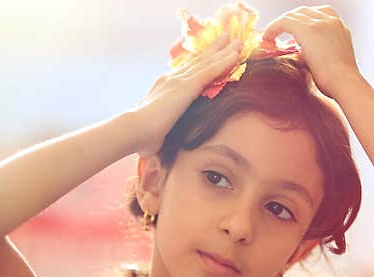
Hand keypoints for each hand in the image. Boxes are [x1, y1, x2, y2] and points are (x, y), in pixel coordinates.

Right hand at [131, 33, 242, 156]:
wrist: (135, 129)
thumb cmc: (143, 136)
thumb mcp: (157, 129)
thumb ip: (163, 130)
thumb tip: (160, 142)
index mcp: (164, 87)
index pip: (186, 72)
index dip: (200, 62)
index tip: (210, 54)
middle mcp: (172, 79)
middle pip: (198, 61)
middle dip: (214, 49)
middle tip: (227, 37)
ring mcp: (179, 81)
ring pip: (207, 62)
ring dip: (224, 51)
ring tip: (239, 41)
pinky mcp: (187, 86)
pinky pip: (210, 70)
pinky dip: (224, 61)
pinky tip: (236, 54)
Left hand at [261, 5, 360, 99]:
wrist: (344, 82)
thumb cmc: (339, 81)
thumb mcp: (332, 60)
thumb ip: (319, 51)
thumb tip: (303, 54)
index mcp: (339, 26)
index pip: (317, 14)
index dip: (302, 22)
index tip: (293, 34)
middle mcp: (331, 20)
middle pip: (303, 12)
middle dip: (289, 22)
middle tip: (278, 35)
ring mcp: (319, 22)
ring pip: (292, 15)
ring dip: (279, 25)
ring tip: (270, 39)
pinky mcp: (306, 29)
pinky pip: (283, 22)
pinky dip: (273, 29)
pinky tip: (267, 39)